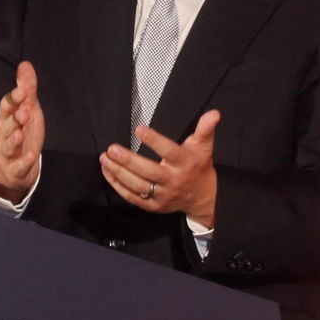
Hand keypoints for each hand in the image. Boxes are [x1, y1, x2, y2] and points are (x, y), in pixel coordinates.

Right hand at [0, 61, 42, 201]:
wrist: (16, 168)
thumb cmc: (22, 133)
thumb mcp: (28, 109)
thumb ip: (27, 89)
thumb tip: (25, 64)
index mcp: (6, 119)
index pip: (6, 107)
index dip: (13, 99)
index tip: (22, 91)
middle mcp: (4, 134)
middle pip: (5, 126)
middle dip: (13, 119)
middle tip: (23, 113)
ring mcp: (8, 153)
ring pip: (8, 146)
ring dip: (13, 139)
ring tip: (19, 133)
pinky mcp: (15, 169)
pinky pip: (18, 165)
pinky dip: (24, 162)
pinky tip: (32, 156)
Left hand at [99, 110, 219, 226]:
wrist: (203, 197)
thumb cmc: (199, 166)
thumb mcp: (204, 145)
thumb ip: (206, 128)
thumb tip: (214, 113)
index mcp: (184, 164)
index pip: (169, 152)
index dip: (154, 141)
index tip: (139, 129)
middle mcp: (173, 181)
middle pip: (148, 172)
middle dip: (128, 161)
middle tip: (112, 149)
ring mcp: (162, 196)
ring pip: (137, 186)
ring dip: (118, 173)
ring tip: (105, 158)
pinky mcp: (153, 206)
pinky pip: (132, 197)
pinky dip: (117, 185)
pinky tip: (108, 172)